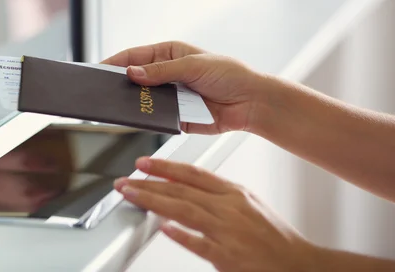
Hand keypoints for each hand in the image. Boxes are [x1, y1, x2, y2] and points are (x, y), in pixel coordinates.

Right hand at [102, 41, 264, 133]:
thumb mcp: (193, 65)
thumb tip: (132, 73)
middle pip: (133, 79)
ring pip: (141, 100)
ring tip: (111, 106)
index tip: (96, 69)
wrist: (251, 103)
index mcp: (168, 54)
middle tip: (98, 91)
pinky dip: (144, 119)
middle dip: (117, 85)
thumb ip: (161, 70)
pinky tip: (134, 119)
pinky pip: (154, 118)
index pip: (134, 56)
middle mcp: (165, 75)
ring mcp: (169, 96)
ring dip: (129, 103)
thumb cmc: (228, 75)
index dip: (114, 63)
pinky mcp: (174, 117)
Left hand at [114, 158, 317, 271]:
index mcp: (233, 193)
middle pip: (183, 190)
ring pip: (186, 210)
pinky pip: (201, 243)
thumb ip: (216, 195)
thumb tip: (184, 188)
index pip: (192, 174)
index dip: (165, 166)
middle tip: (125, 180)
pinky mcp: (229, 257)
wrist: (299, 264)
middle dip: (149, 183)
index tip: (143, 163)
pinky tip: (163, 227)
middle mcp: (230, 208)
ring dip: (155, 201)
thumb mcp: (246, 204)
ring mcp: (229, 232)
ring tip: (132, 195)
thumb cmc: (272, 236)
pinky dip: (182, 234)